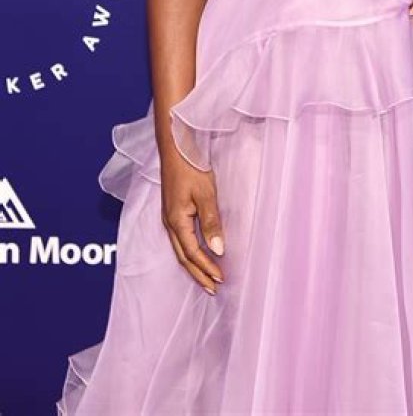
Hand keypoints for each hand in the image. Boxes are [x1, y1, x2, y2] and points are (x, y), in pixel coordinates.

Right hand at [159, 147, 225, 294]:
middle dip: (198, 274)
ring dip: (193, 266)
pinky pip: (180, 240)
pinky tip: (197, 255)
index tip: (221, 279)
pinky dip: (189, 253)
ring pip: (180, 250)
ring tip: (207, 278)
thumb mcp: (205, 194)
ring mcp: (169, 218)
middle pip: (183, 257)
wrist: (175, 147)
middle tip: (213, 289)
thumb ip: (211, 222)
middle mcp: (169, 223)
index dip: (206, 268)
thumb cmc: (190, 167)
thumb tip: (217, 249)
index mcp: (176, 221)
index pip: (192, 253)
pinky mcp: (172, 212)